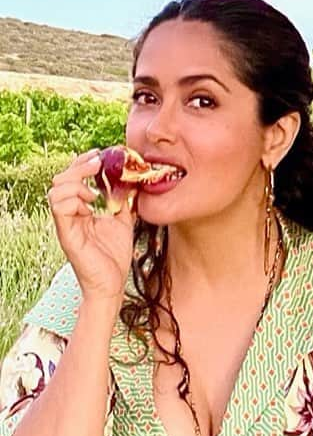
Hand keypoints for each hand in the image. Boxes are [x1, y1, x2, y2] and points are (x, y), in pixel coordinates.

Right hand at [47, 149, 136, 304]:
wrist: (113, 282)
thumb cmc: (114, 255)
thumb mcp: (124, 221)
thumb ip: (123, 202)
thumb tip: (133, 181)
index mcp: (81, 210)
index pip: (73, 179)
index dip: (83, 163)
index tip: (100, 154)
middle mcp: (70, 215)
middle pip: (60, 180)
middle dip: (79, 166)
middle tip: (98, 163)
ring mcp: (66, 224)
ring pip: (55, 191)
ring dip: (75, 183)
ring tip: (94, 192)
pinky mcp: (67, 234)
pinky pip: (59, 208)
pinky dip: (73, 198)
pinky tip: (90, 203)